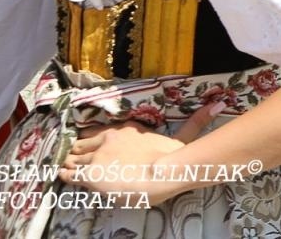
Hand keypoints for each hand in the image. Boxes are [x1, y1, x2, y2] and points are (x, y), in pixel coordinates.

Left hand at [60, 101, 221, 202]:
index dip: (92, 138)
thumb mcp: (183, 138)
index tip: (89, 143)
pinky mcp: (90, 174)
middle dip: (77, 150)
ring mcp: (98, 156)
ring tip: (64, 166)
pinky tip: (62, 176)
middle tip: (72, 157)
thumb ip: (196, 122)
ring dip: (69, 162)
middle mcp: (109, 138)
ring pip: (73, 156)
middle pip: (83, 142)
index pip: (100, 130)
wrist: (162, 174)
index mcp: (127, 129)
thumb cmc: (173, 160)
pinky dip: (64, 175)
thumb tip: (218, 103)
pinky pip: (69, 173)